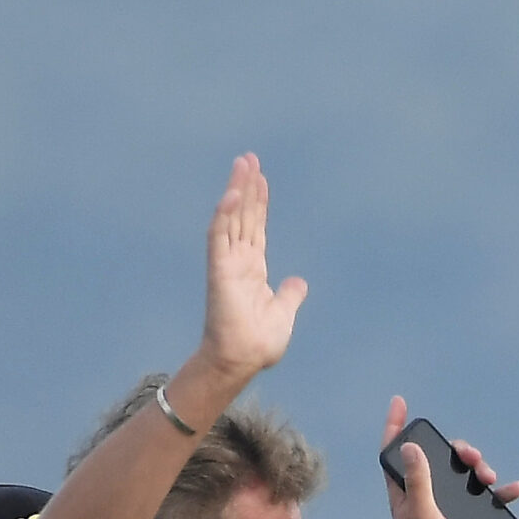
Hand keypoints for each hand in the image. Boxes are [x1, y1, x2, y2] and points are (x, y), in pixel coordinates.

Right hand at [199, 154, 307, 382]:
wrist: (243, 360)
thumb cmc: (259, 343)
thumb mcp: (283, 313)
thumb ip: (289, 294)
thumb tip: (299, 282)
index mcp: (253, 269)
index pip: (255, 227)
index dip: (258, 202)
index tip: (261, 178)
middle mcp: (238, 261)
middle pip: (243, 215)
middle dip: (247, 187)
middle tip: (250, 158)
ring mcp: (227, 263)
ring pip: (231, 218)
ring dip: (237, 191)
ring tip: (244, 164)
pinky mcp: (219, 270)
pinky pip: (220, 236)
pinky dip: (225, 214)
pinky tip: (233, 193)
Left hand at [378, 402, 518, 518]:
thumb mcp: (421, 512)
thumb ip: (418, 478)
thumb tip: (411, 445)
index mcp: (405, 491)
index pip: (396, 451)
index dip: (397, 426)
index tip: (400, 403)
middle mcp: (423, 496)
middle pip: (441, 459)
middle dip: (458, 451)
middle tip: (471, 457)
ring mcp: (444, 509)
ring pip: (464, 477)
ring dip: (479, 471)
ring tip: (490, 477)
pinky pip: (484, 502)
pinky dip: (499, 495)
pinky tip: (514, 489)